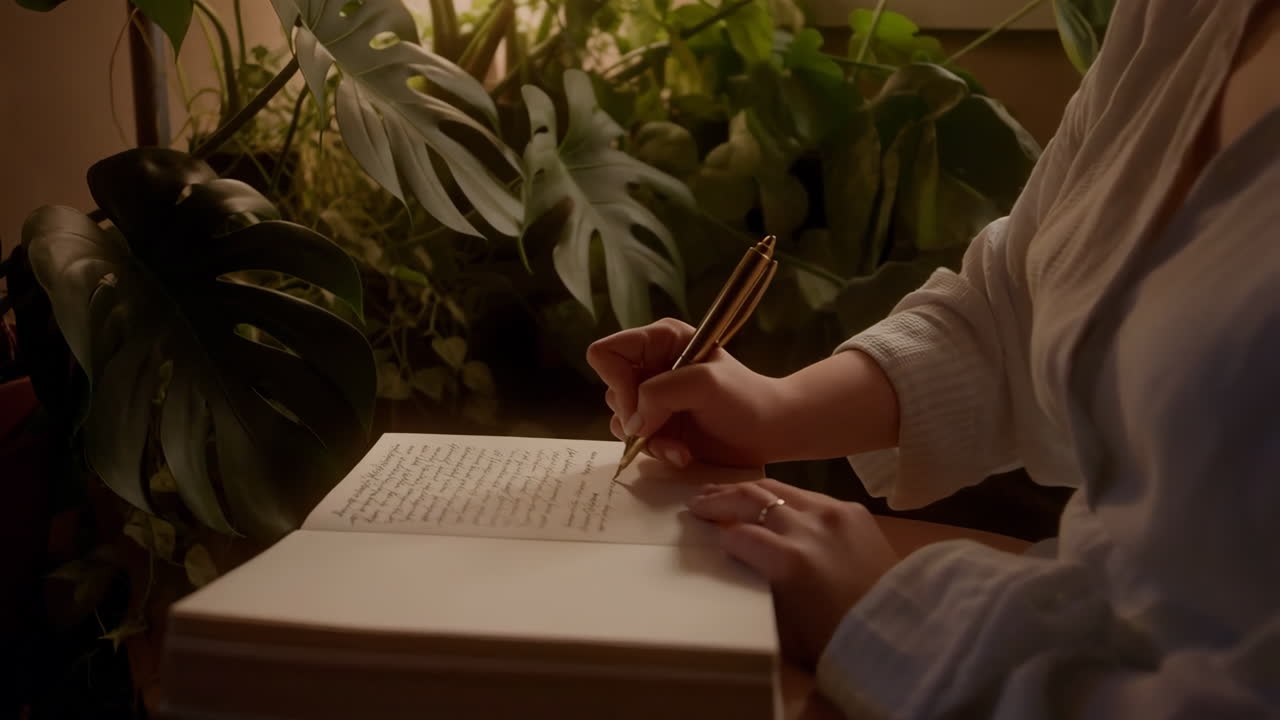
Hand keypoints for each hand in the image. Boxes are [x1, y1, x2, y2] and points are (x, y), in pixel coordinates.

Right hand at [586, 318, 785, 467]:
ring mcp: (653, 397)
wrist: (770, 431)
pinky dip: (657, 451)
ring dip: (647, 439)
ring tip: (677, 446)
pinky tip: (683, 453)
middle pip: (609, 390)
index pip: (607, 353)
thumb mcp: (703, 384)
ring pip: (621, 420)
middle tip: (659, 427)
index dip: (614, 380)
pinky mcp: (659, 425)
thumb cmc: (744, 399)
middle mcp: (651, 366)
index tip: (639, 402)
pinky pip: (636, 441)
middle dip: (634, 416)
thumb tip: (633, 424)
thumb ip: (659, 393)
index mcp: (660, 340)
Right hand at [688, 478, 899, 667]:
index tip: (703, 533)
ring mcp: (832, 513)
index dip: (717, 535)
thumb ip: (759, 588)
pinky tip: (775, 500)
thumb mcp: (786, 626)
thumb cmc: (837, 639)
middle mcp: (807, 527)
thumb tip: (740, 562)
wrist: (900, 631)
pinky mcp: (852, 510)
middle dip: (720, 499)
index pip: (737, 535)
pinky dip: (785, 496)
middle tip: (697, 501)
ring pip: (778, 487)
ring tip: (726, 491)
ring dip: (748, 490)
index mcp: (788, 561)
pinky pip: (809, 495)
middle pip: (751, 499)